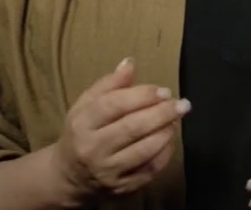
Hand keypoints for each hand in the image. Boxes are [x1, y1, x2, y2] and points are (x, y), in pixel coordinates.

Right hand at [50, 58, 190, 203]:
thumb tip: (129, 63)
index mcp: (81, 124)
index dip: (141, 96)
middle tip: (181, 104)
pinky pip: (150, 170)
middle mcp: (93, 149)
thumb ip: (108, 84)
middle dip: (161, 113)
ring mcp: (108, 171)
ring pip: (144, 150)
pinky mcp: (122, 188)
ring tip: (176, 119)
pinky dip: (165, 152)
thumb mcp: (84, 106)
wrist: (69, 177)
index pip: (113, 106)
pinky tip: (169, 138)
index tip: (163, 91)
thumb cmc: (81, 133)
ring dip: (166, 132)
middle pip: (132, 128)